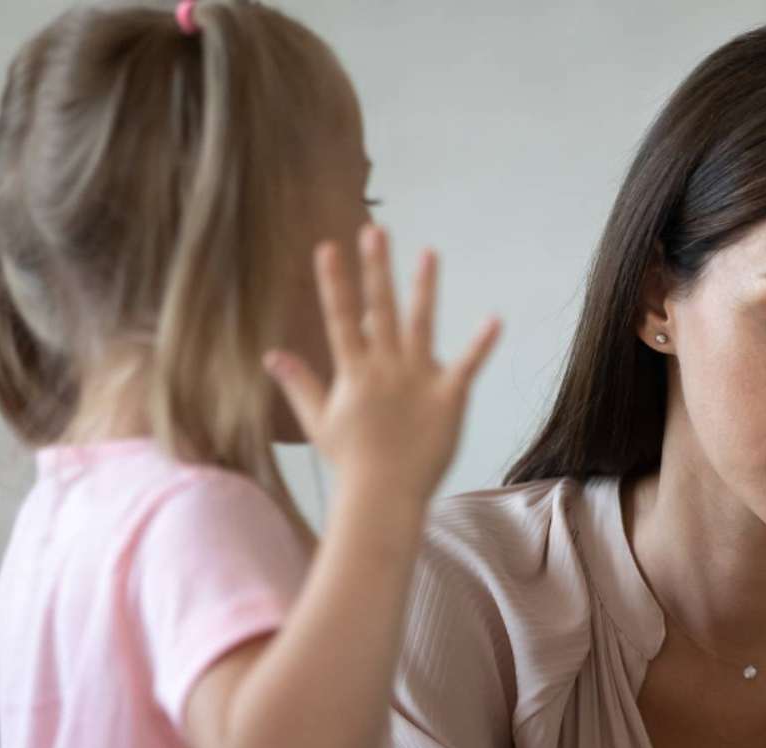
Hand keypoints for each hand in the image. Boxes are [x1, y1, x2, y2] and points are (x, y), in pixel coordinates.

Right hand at [264, 224, 500, 502]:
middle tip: (376, 230)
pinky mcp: (448, 398)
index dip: (335, 282)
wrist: (384, 498)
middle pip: (380, 311)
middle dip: (377, 270)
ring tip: (428, 254)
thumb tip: (271, 355)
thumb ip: (299, 383)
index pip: (341, 318)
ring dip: (423, 289)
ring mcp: (417, 381)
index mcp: (354, 373)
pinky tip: (494, 319)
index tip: (329, 246)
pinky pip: (466, 366)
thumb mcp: (318, 421)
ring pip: (421, 326)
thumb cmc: (352, 463)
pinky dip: (481, 344)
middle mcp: (385, 369)